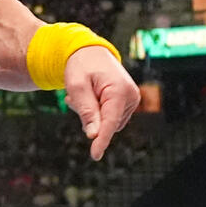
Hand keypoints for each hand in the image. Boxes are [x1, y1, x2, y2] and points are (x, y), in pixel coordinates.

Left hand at [63, 45, 140, 159]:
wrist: (90, 51)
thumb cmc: (81, 66)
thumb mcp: (77, 86)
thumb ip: (86, 110)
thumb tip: (94, 135)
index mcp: (119, 90)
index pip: (110, 121)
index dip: (102, 140)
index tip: (95, 155)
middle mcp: (131, 96)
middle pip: (107, 124)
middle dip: (90, 118)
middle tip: (73, 99)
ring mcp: (132, 99)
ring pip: (109, 123)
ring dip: (93, 115)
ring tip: (82, 95)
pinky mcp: (128, 102)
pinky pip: (110, 118)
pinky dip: (98, 112)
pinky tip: (90, 97)